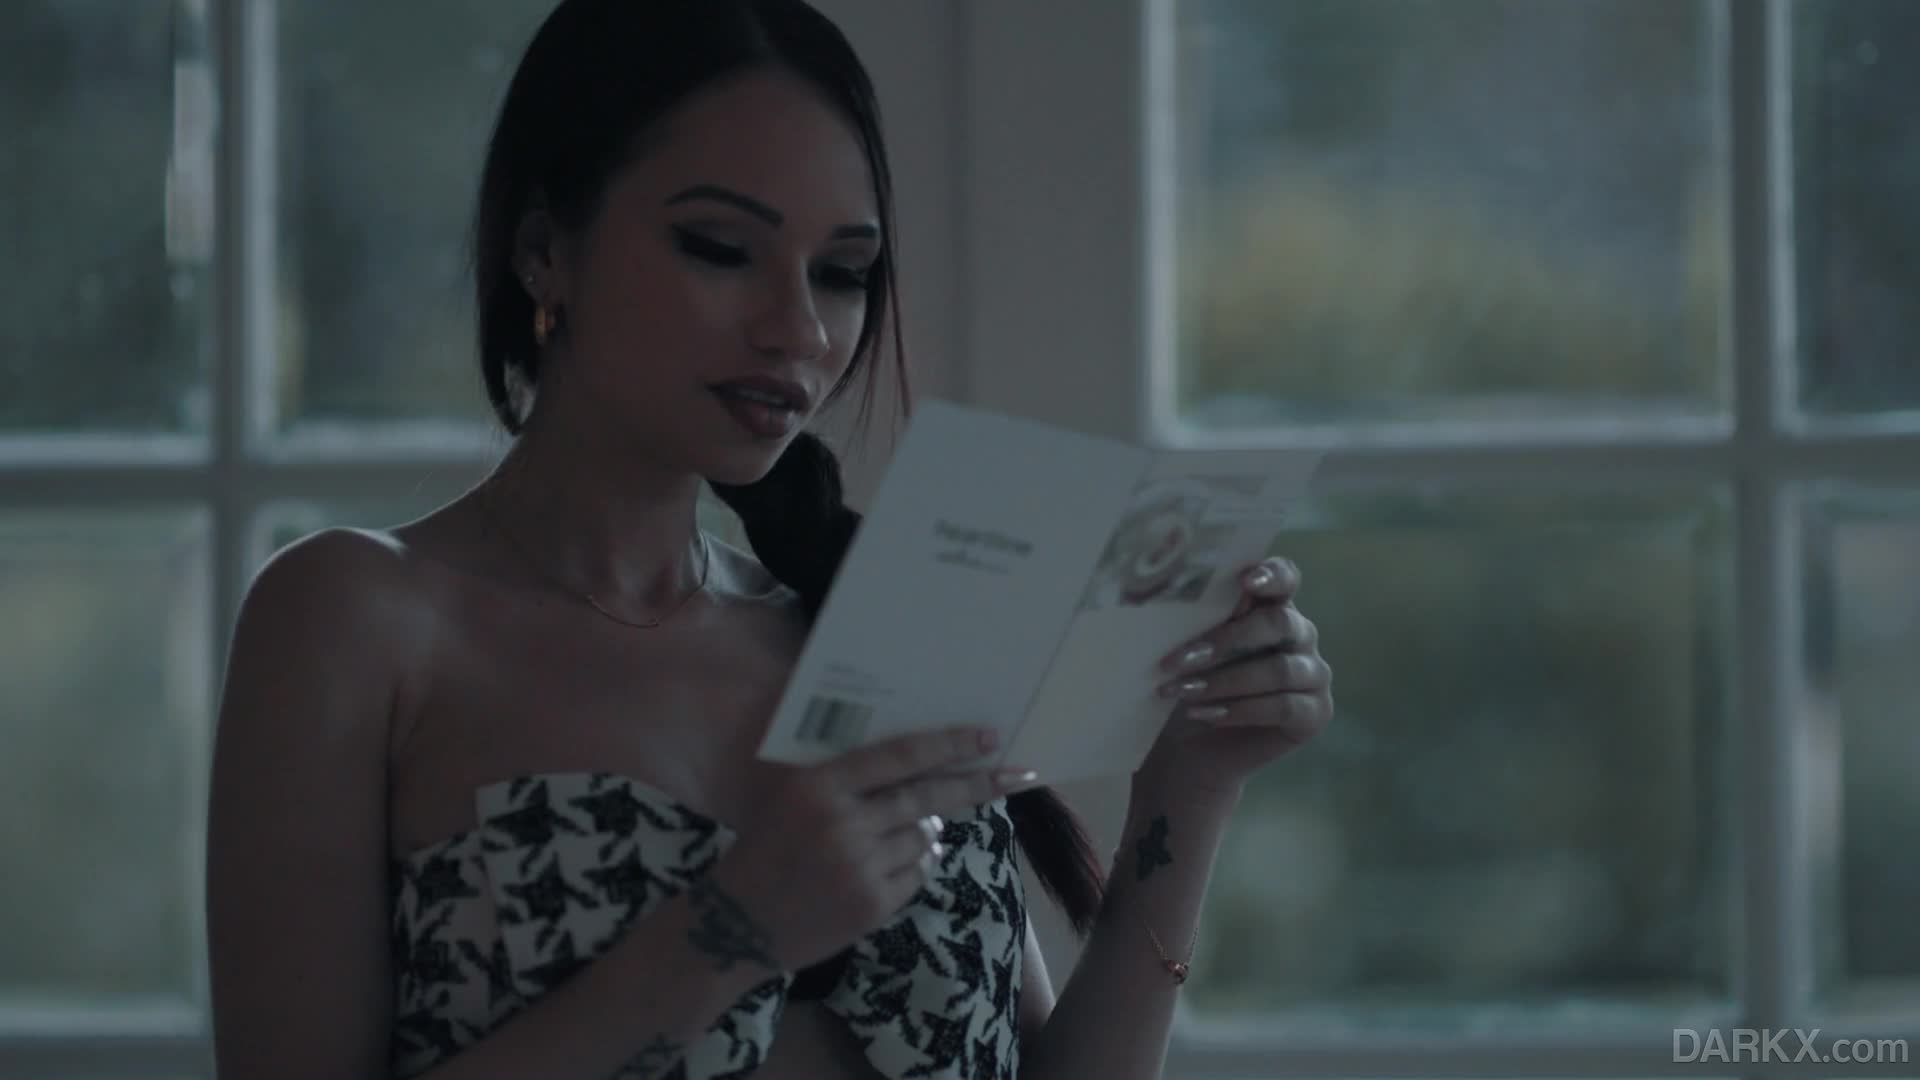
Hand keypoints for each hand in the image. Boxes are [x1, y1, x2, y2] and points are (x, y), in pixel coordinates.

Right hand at [704, 727, 1037, 972]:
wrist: (736, 924)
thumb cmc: (766, 848)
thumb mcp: (791, 796)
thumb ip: (844, 773)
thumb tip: (915, 754)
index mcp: (819, 785)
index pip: (900, 755)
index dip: (949, 744)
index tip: (987, 736)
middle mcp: (843, 823)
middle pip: (928, 795)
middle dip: (976, 783)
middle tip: (1013, 774)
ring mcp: (861, 867)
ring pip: (925, 835)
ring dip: (923, 829)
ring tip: (889, 834)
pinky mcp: (873, 905)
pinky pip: (916, 873)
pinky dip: (911, 866)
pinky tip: (879, 867)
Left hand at [1138, 556, 1333, 794]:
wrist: (1191, 747)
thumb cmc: (1190, 684)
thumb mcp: (1191, 649)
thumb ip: (1202, 620)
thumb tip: (1183, 594)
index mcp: (1273, 606)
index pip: (1286, 578)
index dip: (1272, 575)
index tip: (1245, 581)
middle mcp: (1300, 634)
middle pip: (1278, 623)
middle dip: (1226, 640)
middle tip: (1179, 658)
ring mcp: (1314, 674)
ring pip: (1278, 670)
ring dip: (1224, 681)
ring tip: (1182, 692)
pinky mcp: (1315, 713)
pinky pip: (1284, 707)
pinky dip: (1240, 710)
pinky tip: (1205, 715)